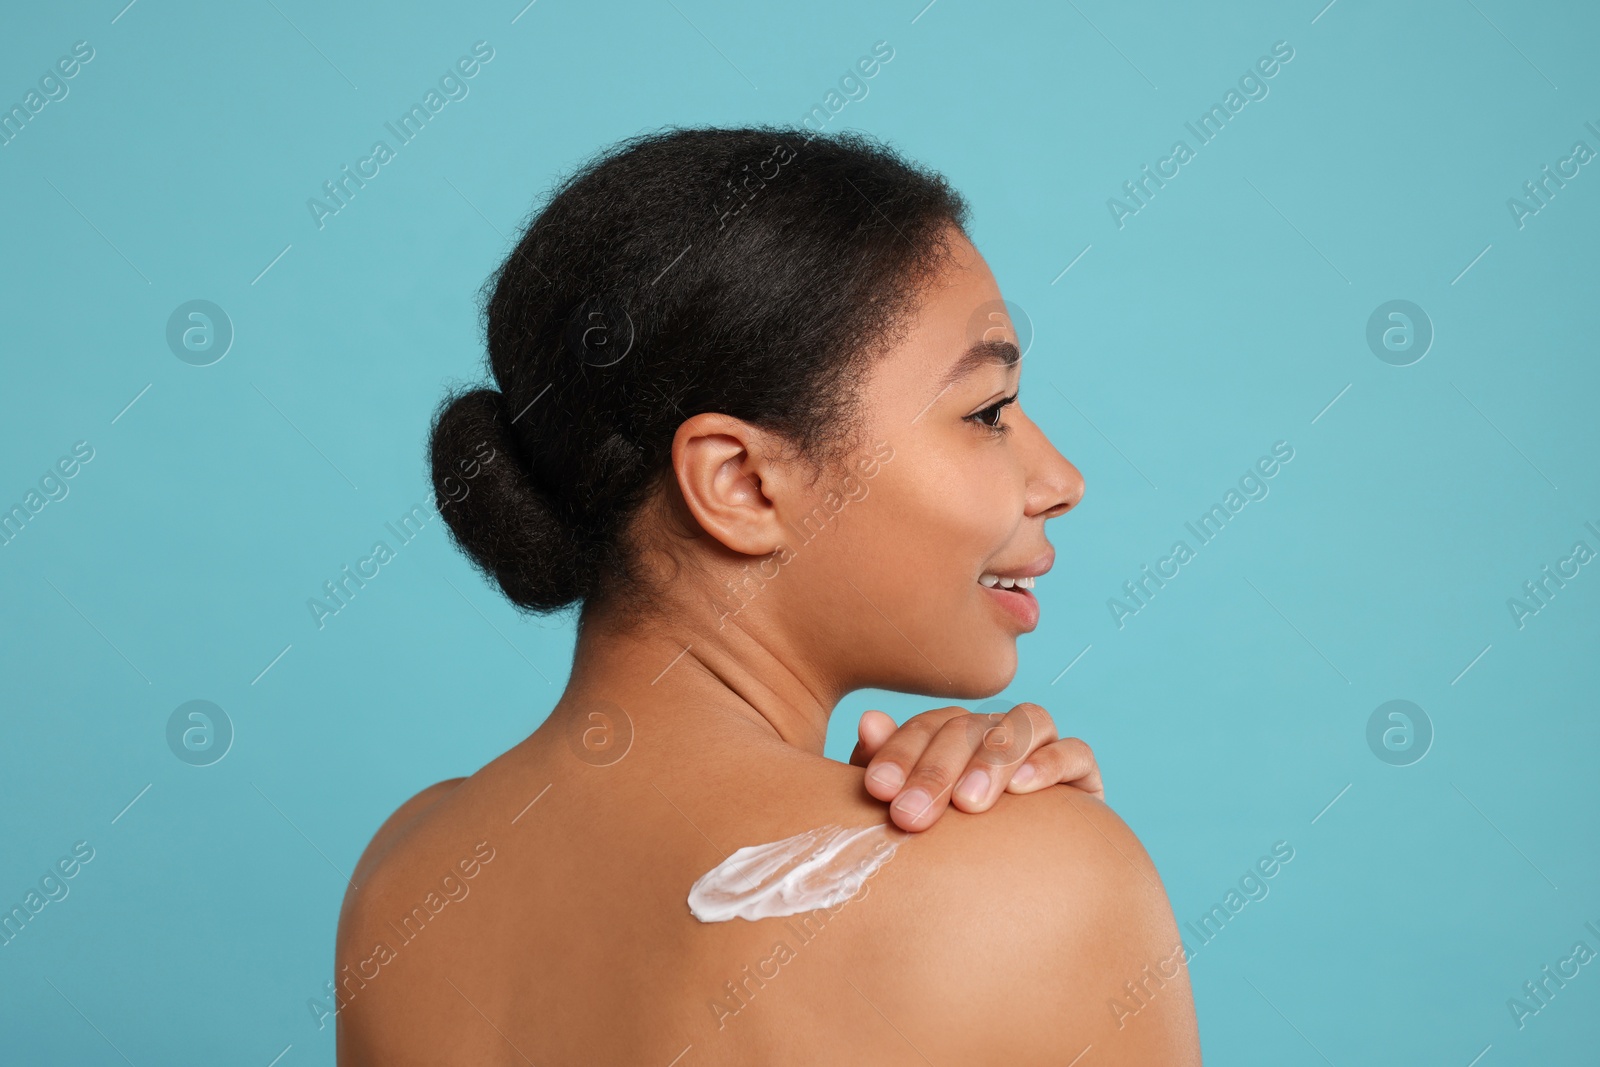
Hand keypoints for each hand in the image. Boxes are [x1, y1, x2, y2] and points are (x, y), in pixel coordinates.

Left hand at [849, 703, 1103, 831]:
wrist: (1022, 900)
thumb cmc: (947, 853)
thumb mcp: (909, 813)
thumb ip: (885, 770)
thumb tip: (868, 720)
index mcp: (952, 736)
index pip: (925, 728)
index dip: (898, 754)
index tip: (877, 791)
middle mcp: (996, 734)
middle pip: (969, 727)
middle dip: (936, 769)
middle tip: (911, 815)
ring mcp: (1042, 748)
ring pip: (1026, 723)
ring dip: (994, 759)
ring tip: (968, 804)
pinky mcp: (1082, 774)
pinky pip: (1075, 752)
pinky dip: (1049, 763)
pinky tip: (1023, 790)